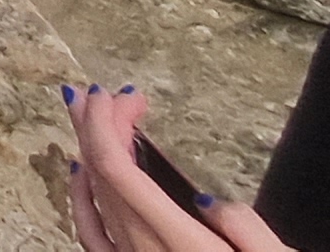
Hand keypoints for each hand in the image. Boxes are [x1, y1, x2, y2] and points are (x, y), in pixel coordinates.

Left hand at [69, 83, 282, 250]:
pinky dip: (82, 197)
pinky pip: (93, 234)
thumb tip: (209, 202)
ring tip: (88, 113)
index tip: (117, 94)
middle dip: (98, 125)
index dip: (104, 125)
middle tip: (107, 93)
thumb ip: (247, 228)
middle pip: (102, 176)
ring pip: (95, 198)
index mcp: (181, 243)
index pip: (118, 171)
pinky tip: (82, 174)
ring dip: (88, 151)